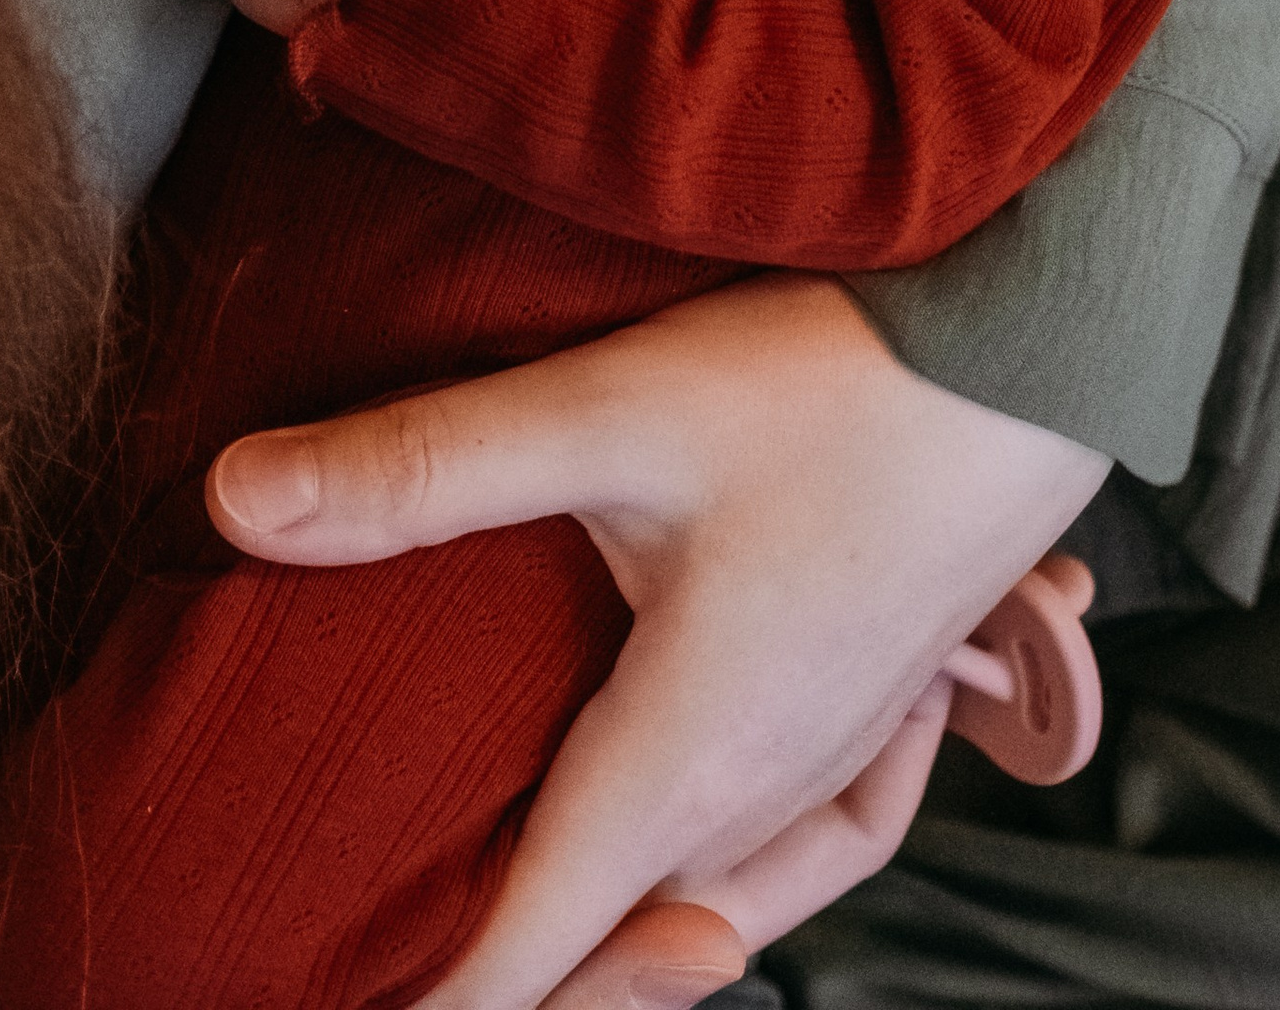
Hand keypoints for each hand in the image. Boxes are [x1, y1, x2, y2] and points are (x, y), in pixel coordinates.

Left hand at [205, 276, 1106, 1009]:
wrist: (1044, 335)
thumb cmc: (840, 375)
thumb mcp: (611, 409)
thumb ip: (427, 465)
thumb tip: (234, 501)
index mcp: (690, 759)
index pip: (531, 949)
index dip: (424, 995)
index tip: (341, 988)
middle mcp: (774, 783)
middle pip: (629, 940)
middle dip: (526, 969)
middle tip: (412, 951)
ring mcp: (850, 741)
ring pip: (729, 894)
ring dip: (634, 921)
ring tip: (553, 916)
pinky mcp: (895, 685)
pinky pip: (816, 835)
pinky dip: (751, 864)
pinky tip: (724, 809)